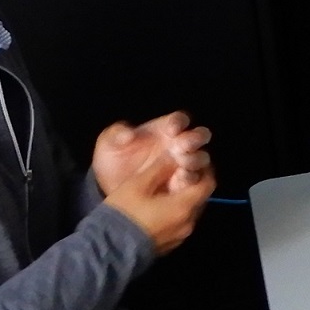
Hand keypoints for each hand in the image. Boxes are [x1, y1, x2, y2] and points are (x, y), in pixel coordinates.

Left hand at [93, 113, 211, 197]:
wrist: (111, 189)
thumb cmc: (113, 160)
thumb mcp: (107, 144)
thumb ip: (116, 134)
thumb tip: (129, 134)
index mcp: (165, 129)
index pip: (180, 120)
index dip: (179, 122)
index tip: (171, 129)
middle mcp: (179, 145)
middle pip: (199, 137)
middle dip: (194, 140)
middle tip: (182, 147)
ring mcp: (184, 165)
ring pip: (201, 159)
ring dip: (196, 161)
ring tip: (183, 166)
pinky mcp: (185, 185)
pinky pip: (198, 181)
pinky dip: (194, 181)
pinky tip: (181, 182)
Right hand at [103, 151, 214, 255]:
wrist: (108, 250)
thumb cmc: (123, 213)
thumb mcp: (138, 185)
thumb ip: (159, 169)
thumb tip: (174, 155)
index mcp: (184, 207)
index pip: (209, 184)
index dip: (205, 170)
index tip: (194, 160)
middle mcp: (188, 223)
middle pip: (200, 198)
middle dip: (193, 183)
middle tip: (179, 171)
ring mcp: (180, 237)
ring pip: (190, 211)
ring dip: (184, 198)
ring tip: (167, 187)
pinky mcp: (170, 245)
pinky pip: (180, 224)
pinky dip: (176, 212)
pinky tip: (159, 206)